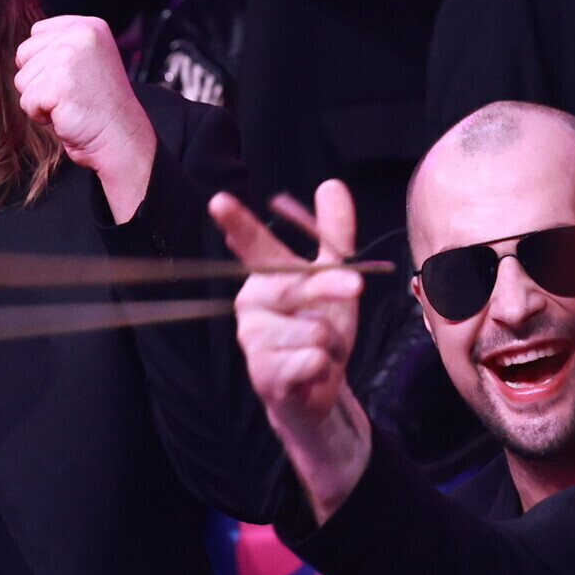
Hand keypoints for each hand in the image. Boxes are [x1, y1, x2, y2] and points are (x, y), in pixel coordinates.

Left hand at [14, 16, 155, 220]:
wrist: (120, 136)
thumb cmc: (101, 105)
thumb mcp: (88, 59)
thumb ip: (61, 46)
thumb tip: (25, 51)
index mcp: (88, 26)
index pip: (37, 32)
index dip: (44, 60)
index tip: (69, 77)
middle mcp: (79, 35)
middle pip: (24, 53)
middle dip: (39, 79)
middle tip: (69, 92)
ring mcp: (67, 58)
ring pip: (22, 78)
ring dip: (39, 98)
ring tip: (69, 103)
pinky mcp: (57, 84)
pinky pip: (27, 101)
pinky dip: (40, 115)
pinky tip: (65, 114)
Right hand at [211, 181, 369, 521]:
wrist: (318, 390)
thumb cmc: (320, 330)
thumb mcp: (335, 279)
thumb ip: (333, 234)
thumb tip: (331, 184)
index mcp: (264, 278)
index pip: (250, 246)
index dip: (236, 223)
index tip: (219, 201)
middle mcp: (249, 305)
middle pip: (296, 284)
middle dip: (331, 286)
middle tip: (355, 288)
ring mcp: (252, 340)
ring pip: (314, 328)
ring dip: (333, 342)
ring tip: (320, 351)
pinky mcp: (264, 374)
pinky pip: (313, 359)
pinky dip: (325, 367)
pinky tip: (312, 372)